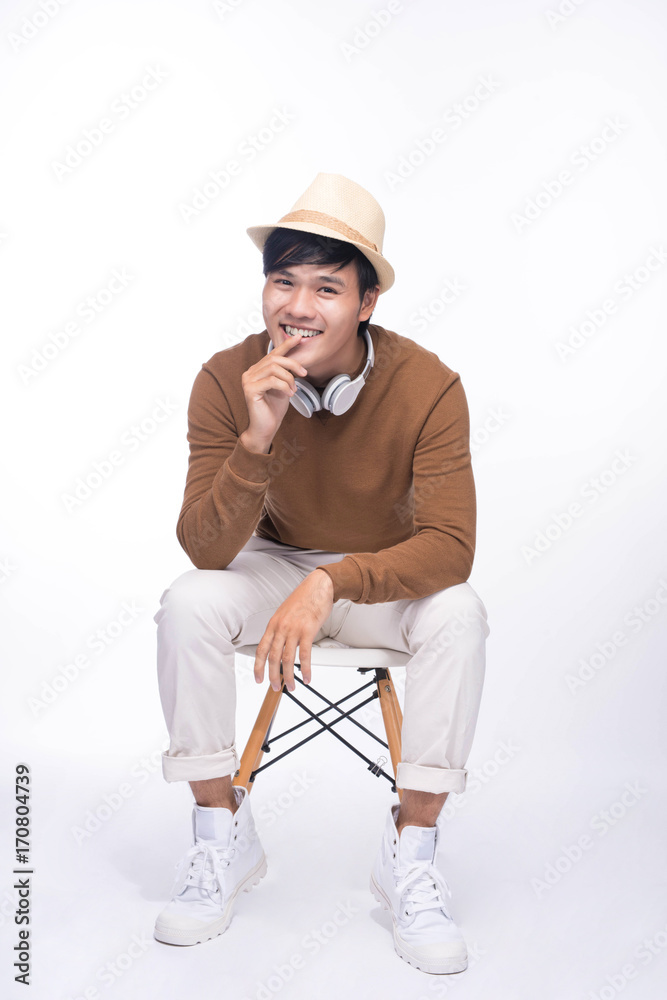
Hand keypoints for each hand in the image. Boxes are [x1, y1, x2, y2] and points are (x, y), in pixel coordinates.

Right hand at [241, 331, 308, 446]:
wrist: (265, 428)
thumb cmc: (273, 409)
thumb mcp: (283, 387)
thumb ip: (285, 374)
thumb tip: (297, 362)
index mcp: (257, 370)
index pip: (273, 353)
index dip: (286, 344)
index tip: (299, 338)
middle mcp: (250, 372)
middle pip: (274, 359)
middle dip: (292, 364)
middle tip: (304, 374)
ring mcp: (248, 380)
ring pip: (273, 368)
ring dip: (289, 379)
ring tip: (293, 390)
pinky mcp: (250, 389)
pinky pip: (271, 380)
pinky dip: (284, 386)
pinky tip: (288, 394)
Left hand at [254, 570, 333, 691]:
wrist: (318, 586)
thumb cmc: (303, 599)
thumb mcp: (285, 613)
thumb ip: (280, 629)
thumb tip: (280, 646)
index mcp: (273, 624)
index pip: (261, 649)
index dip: (258, 666)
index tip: (258, 679)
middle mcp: (281, 627)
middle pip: (272, 657)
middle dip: (272, 676)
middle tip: (275, 688)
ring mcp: (294, 629)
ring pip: (287, 659)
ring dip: (289, 676)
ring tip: (291, 687)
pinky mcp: (308, 630)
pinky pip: (304, 655)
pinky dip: (305, 669)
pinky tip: (306, 677)